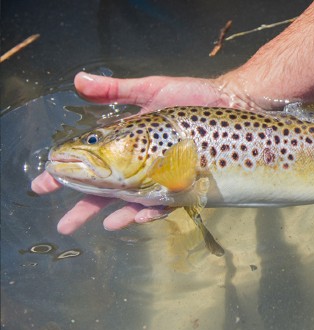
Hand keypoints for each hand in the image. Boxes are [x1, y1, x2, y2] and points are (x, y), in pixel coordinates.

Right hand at [31, 71, 253, 233]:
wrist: (232, 103)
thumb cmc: (193, 95)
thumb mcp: (151, 90)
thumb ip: (116, 90)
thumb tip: (77, 80)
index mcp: (129, 142)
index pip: (91, 162)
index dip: (67, 174)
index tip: (43, 184)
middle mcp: (143, 162)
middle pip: (107, 188)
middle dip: (84, 206)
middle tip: (64, 225)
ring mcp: (164, 175)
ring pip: (134, 200)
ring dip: (116, 214)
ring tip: (100, 226)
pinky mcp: (186, 182)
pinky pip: (166, 202)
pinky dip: (151, 210)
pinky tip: (136, 217)